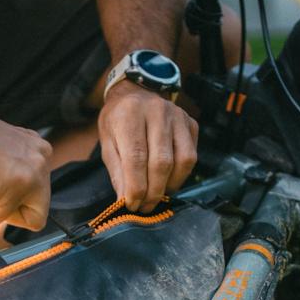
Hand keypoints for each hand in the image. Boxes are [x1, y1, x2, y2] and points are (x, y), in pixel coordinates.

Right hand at [0, 98, 51, 230]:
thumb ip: (13, 169)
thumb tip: (14, 193)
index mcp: (37, 149)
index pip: (40, 193)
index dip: (15, 199)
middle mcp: (41, 159)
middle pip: (39, 209)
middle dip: (11, 208)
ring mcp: (32, 172)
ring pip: (27, 219)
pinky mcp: (16, 185)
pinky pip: (0, 217)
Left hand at [99, 80, 197, 211]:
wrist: (136, 92)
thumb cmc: (118, 120)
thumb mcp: (107, 142)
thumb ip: (117, 171)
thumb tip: (126, 201)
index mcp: (130, 114)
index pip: (136, 157)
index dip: (136, 186)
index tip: (132, 205)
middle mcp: (157, 111)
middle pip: (162, 162)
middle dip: (153, 191)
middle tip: (145, 207)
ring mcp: (178, 116)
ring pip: (182, 160)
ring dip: (169, 186)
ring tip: (156, 197)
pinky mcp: (191, 123)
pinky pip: (192, 156)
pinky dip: (181, 175)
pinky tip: (167, 181)